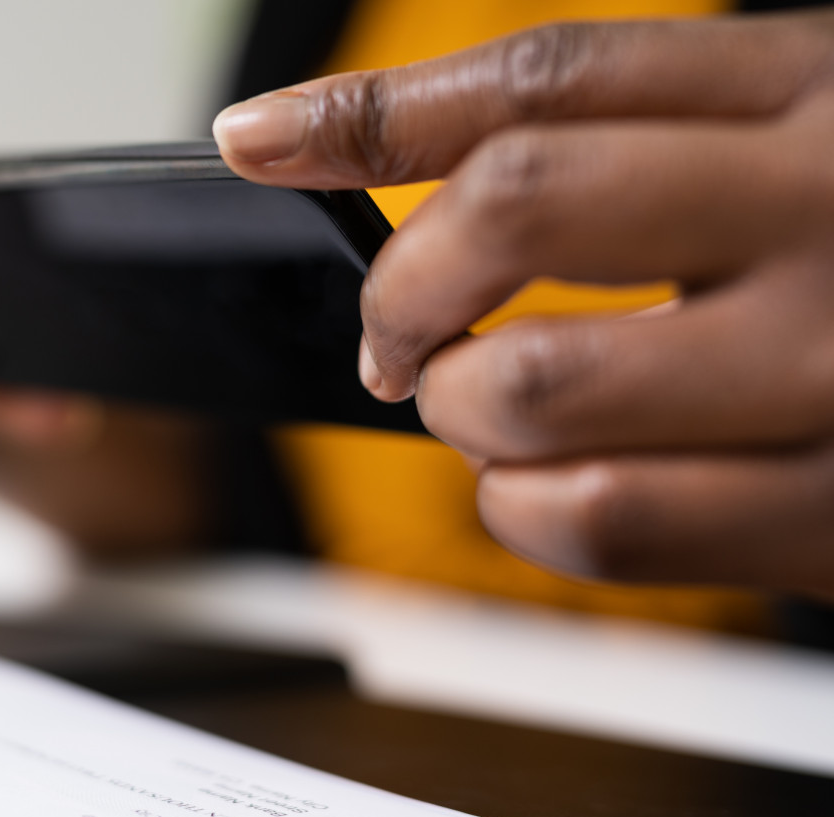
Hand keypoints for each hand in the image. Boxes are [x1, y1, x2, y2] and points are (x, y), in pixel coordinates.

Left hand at [214, 12, 833, 596]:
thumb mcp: (817, 124)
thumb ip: (646, 134)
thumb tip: (410, 165)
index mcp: (813, 88)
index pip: (543, 78)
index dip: (372, 113)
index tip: (260, 138)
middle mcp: (827, 206)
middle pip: (514, 211)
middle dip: (404, 287)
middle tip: (401, 335)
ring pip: (534, 388)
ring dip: (460, 412)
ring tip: (489, 412)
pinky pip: (603, 518)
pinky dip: (522, 510)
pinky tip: (546, 486)